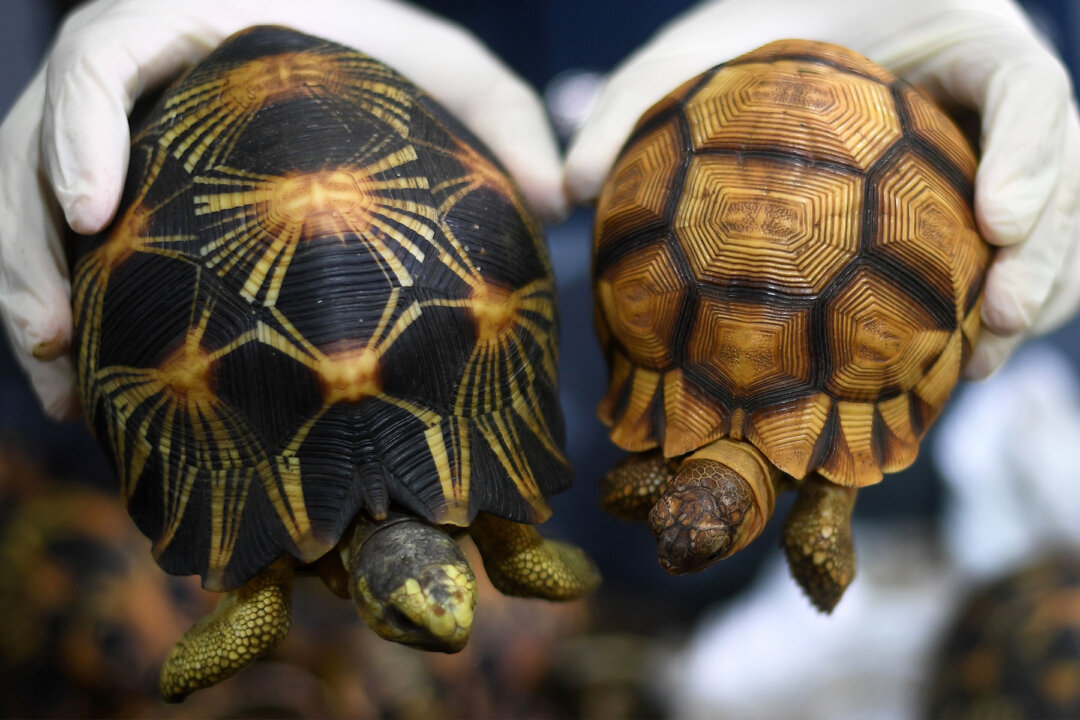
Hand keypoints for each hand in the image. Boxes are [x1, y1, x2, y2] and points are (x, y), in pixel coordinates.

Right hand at [0, 0, 565, 419]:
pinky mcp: (107, 182)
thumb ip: (503, 114)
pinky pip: (51, 238)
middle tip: (54, 336)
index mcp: (194, 21)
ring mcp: (108, 131)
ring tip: (58, 383)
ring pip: (24, 202)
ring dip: (25, 290)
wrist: (334, 55)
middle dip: (26, 242)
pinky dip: (57, 303)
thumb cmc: (386, 57)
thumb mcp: (449, 72)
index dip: (77, 128)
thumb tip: (557, 194)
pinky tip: (80, 385)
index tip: (88, 211)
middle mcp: (133, 71)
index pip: (102, 54)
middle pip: (32, 142)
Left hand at [565, 0, 1079, 379]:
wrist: (772, 57)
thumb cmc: (741, 48)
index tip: (997, 220)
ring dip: (1032, 301)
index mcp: (955, 41)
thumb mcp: (684, 58)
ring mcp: (991, 163)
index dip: (1031, 154)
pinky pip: (1005, 268)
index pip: (1025, 87)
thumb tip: (564, 189)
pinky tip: (949, 370)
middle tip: (996, 318)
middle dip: (1048, 251)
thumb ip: (629, 108)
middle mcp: (989, 105)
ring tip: (980, 360)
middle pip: (1065, 174)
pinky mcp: (969, 217)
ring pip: (1054, 234)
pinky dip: (986, 319)